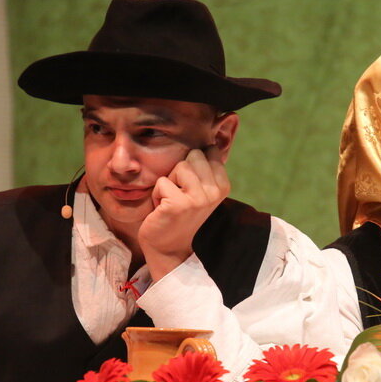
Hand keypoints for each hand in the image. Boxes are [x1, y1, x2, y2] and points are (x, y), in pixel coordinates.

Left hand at [138, 148, 229, 280]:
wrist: (168, 247)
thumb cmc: (179, 213)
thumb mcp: (199, 188)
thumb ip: (206, 166)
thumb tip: (215, 134)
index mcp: (223, 185)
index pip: (208, 151)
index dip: (192, 165)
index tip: (191, 187)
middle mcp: (215, 191)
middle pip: (193, 155)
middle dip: (179, 171)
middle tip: (179, 194)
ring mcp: (199, 198)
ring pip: (178, 166)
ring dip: (168, 183)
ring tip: (171, 201)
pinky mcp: (179, 204)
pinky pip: (162, 182)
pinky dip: (156, 195)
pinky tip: (162, 210)